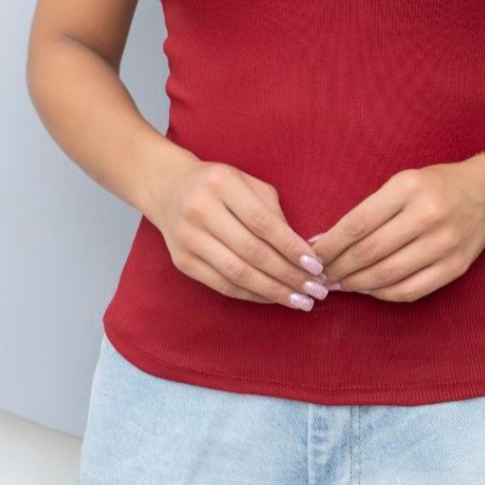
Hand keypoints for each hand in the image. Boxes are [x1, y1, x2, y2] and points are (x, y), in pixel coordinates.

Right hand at [148, 158, 328, 309]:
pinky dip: (252, 295)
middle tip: (315, 290)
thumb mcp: (248, 184)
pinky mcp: (182, 261)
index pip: (263, 223)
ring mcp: (188, 238)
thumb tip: (303, 251)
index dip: (292, 248)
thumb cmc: (220, 186)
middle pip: (252, 252)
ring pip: (237, 273)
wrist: (168, 189)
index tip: (316, 266)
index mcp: (221, 184)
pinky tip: (273, 298)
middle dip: (289, 275)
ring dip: (274, 291)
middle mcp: (200, 210)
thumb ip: (274, 212)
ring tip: (300, 301)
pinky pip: (222, 285)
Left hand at [311, 154, 484, 302]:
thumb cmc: (435, 186)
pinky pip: (410, 290)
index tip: (312, 255)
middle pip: (369, 252)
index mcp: (408, 188)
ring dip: (356, 284)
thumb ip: (369, 210)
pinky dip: (383, 294)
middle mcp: (427, 215)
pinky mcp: (454, 267)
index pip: (357, 224)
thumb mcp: (402, 182)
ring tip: (340, 284)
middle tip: (320, 275)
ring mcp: (444, 244)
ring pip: (387, 275)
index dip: (329, 245)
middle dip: (338, 268)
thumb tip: (327, 242)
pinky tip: (368, 289)